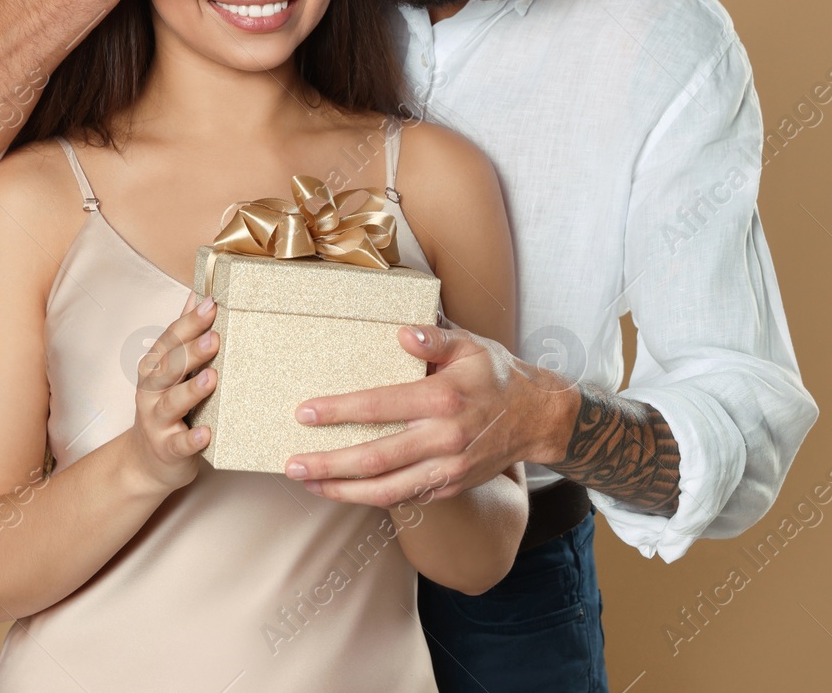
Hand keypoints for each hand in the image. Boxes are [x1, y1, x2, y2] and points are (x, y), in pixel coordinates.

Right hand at [124, 292, 220, 493]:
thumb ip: (184, 335)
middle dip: (191, 351)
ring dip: (191, 390)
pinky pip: (179, 444)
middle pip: (169, 367)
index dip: (189, 322)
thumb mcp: (172, 370)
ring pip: (171, 403)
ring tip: (211, 378)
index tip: (212, 304)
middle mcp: (151, 391)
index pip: (170, 340)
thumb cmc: (167, 407)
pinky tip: (207, 433)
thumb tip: (197, 294)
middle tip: (215, 338)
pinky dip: (192, 439)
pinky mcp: (167, 449)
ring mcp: (156, 421)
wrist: (147, 462)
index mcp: (155, 367)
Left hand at [283, 324, 567, 506]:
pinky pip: (405, 498)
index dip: (340, 411)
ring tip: (309, 484)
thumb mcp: (473, 345)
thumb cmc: (498, 376)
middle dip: (329, 464)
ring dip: (343, 490)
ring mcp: (448, 469)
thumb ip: (435, 338)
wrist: (539, 420)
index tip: (305, 414)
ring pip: (387, 489)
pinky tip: (344, 490)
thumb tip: (402, 332)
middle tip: (293, 463)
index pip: (380, 406)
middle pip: (375, 459)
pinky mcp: (451, 487)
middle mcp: (444, 439)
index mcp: (443, 399)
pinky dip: (371, 498)